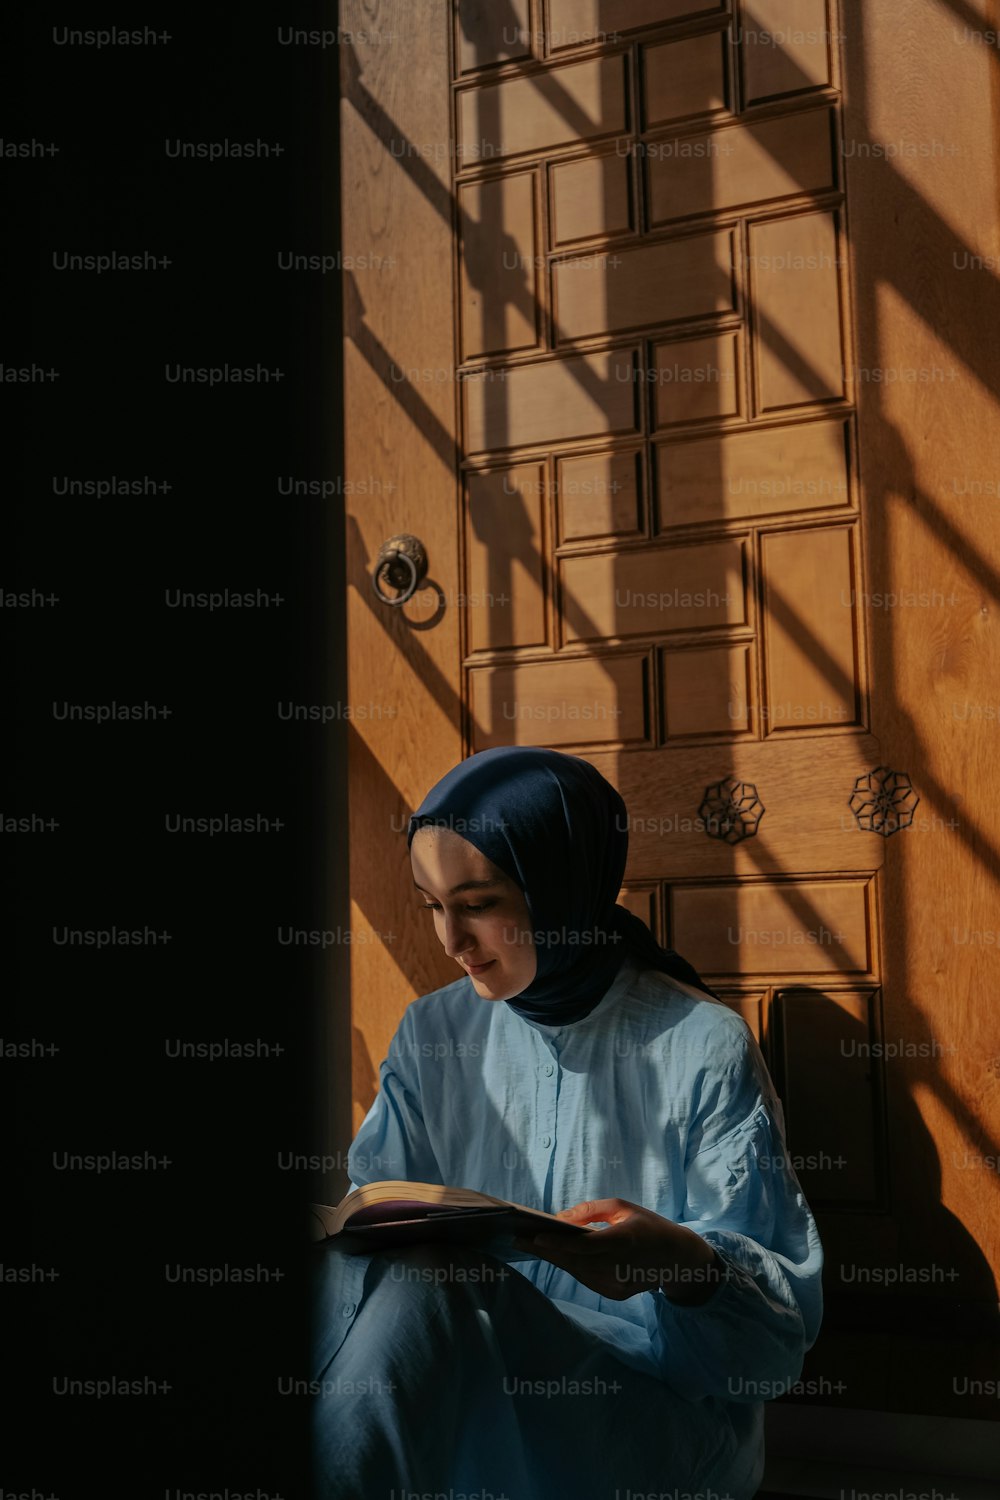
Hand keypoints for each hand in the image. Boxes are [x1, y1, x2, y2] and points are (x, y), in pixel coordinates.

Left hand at [512, 1197, 721, 1303]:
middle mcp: (620, 1266)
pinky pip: (585, 1277)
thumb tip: (559, 1218)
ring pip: (577, 1271)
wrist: (676, 1258)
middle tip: (518, 1239)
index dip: (559, 1242)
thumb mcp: (623, 1207)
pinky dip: (570, 1265)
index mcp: (625, 1240)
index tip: (535, 1236)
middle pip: (574, 1260)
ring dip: (553, 1258)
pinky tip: (554, 1254)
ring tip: (529, 1244)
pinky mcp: (615, 1294)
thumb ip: (591, 1212)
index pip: (586, 1245)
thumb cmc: (646, 1225)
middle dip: (545, 1250)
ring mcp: (617, 1284)